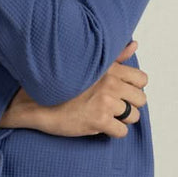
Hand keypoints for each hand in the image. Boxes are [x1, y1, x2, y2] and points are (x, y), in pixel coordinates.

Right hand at [0, 40, 147, 137]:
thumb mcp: (88, 63)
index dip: (133, 88)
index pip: (142, 79)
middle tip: (113, 106)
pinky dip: (113, 131)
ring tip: (105, 115)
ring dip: (121, 119)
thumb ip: (115, 55)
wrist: (35, 101)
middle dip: (129, 104)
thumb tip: (135, 44)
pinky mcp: (98, 121)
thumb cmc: (60, 82)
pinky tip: (99, 125)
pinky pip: (122, 132)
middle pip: (141, 99)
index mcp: (109, 68)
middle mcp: (110, 83)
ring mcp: (105, 102)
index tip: (121, 91)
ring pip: (133, 117)